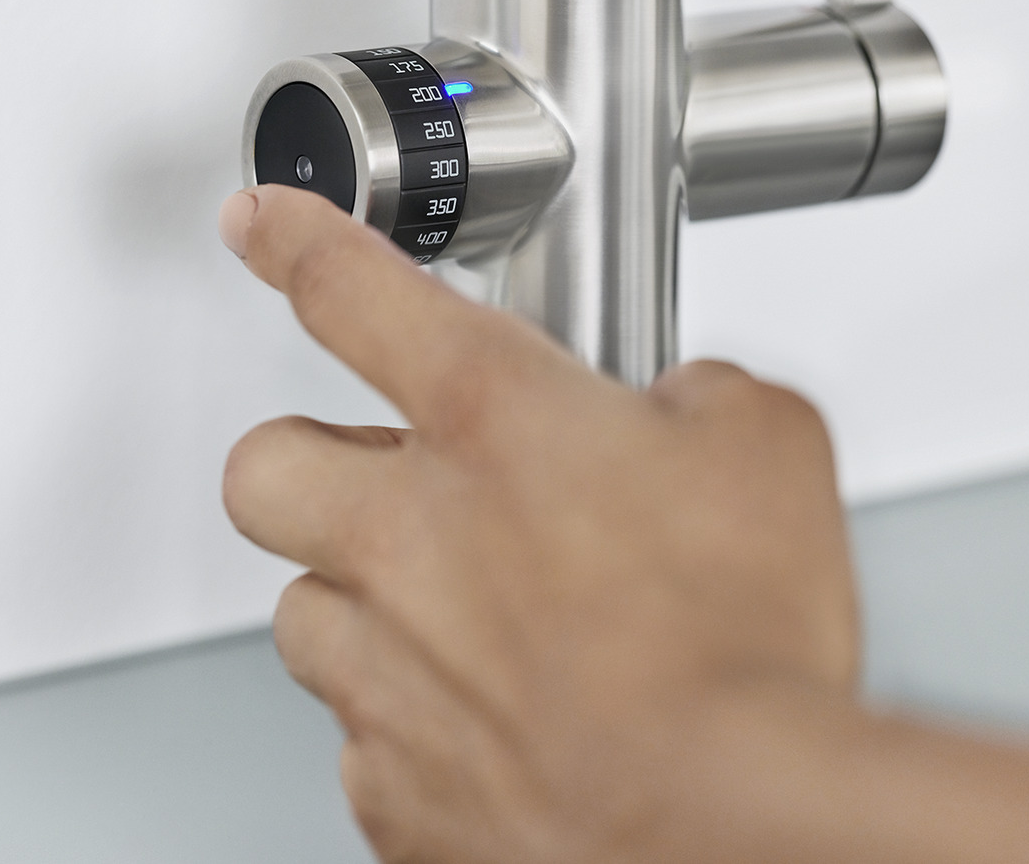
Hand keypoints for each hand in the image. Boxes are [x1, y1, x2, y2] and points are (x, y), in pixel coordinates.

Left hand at [219, 185, 858, 863]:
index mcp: (493, 419)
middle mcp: (408, 536)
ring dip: (365, 598)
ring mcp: (384, 666)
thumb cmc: (744, 647)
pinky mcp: (392, 783)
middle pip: (263, 464)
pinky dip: (413, 718)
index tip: (265, 225)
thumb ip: (694, 396)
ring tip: (463, 615)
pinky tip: (498, 719)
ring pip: (306, 610)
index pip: (347, 290)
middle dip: (310, 459)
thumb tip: (678, 412)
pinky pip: (364, 734)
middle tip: (386, 479)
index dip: (294, 242)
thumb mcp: (765, 444)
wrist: (736, 823)